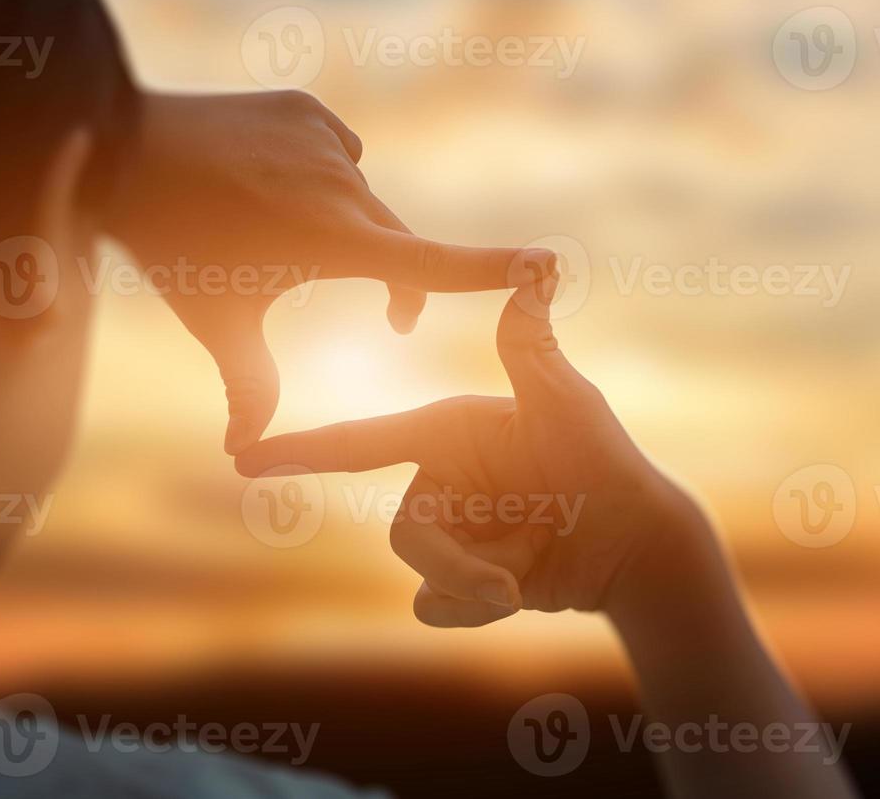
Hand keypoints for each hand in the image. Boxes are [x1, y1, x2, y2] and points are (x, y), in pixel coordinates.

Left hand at [105, 90, 547, 454]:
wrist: (116, 145)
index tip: (546, 265)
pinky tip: (277, 181)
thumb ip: (247, 385)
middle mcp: (341, 183)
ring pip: (360, 196)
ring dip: (346, 223)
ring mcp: (324, 138)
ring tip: (283, 231)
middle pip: (394, 242)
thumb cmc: (171, 246)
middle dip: (396, 280)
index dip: (490, 271)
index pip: (428, 264)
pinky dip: (322, 173)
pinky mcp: (305, 108)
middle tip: (394, 320)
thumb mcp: (215, 320)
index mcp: (331, 240)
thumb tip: (246, 453)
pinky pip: (335, 150)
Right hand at [234, 271, 707, 626]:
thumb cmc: (606, 459)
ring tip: (524, 582)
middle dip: (451, 564)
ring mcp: (450, 529)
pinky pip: (434, 606)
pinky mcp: (462, 577)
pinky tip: (515, 594)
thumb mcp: (566, 404)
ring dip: (472, 587)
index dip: (301, 450)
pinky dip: (470, 611)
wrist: (635, 544)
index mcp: (444, 431)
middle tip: (505, 584)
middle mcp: (438, 478)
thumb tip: (535, 268)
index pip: (361, 441)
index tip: (244, 457)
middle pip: (403, 531)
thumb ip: (531, 349)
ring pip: (420, 573)